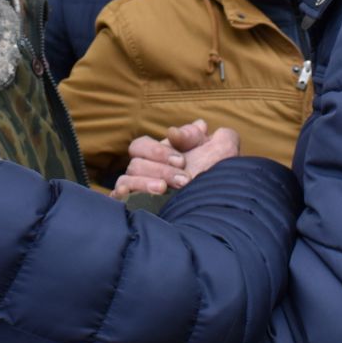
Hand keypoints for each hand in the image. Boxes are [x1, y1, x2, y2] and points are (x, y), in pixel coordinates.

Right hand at [112, 122, 239, 198]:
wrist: (220, 217)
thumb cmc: (221, 184)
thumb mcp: (223, 153)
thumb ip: (214, 133)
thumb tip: (197, 124)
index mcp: (162, 157)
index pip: (143, 145)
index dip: (159, 150)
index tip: (182, 161)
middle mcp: (148, 173)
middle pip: (136, 160)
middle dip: (159, 167)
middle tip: (183, 179)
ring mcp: (140, 192)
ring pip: (127, 177)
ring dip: (145, 181)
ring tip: (164, 190)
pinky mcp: (135, 209)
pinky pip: (118, 196)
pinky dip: (124, 193)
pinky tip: (135, 195)